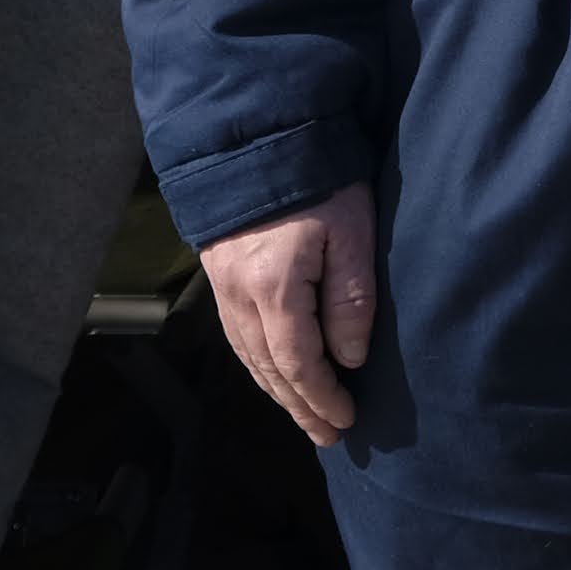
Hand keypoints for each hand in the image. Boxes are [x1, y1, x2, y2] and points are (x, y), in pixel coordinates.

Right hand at [203, 182, 379, 443]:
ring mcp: (222, 284)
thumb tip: (350, 358)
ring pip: (248, 355)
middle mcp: (239, 294)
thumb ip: (351, 298)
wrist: (257, 133)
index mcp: (274, 288)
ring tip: (304, 415)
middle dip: (299, 406)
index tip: (347, 419)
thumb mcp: (352, 231)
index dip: (322, 397)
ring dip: (277, 390)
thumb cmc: (317, 178)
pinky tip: (273, 371)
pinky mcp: (218, 272)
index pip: (298, 363)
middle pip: (268, 368)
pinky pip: (236, 334)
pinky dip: (257, 363)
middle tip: (327, 435)